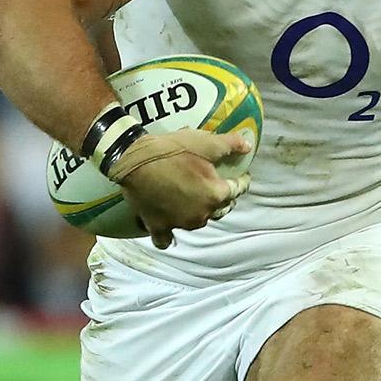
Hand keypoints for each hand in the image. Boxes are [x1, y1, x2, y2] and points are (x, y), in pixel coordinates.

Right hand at [109, 128, 251, 248]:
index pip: (238, 190)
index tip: (242, 175)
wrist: (132, 159)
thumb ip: (230, 144)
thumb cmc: (171, 150)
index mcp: (216, 195)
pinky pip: (166, 239)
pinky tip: (170, 225)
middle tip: (216, 186)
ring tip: (195, 201)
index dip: (241, 181)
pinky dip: (169, 234)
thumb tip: (248, 146)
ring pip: (199, 221)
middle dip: (222, 198)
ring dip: (200, 212)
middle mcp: (202, 214)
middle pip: (221, 209)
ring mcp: (181, 223)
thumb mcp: (204, 142)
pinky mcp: (159, 227)